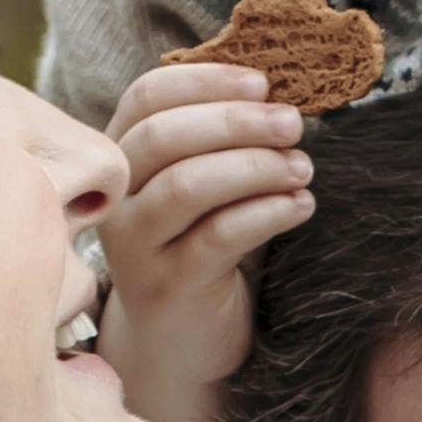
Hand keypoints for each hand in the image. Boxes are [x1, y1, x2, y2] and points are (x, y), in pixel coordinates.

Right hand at [97, 62, 316, 421]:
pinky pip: (219, 238)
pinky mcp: (168, 287)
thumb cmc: (199, 246)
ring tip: (303, 168)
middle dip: (236, 122)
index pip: (147, 97)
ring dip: (256, 167)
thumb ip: (220, 139)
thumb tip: (283, 88)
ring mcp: (136, 246)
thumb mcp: (201, 186)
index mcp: (121, 158)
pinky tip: (299, 207)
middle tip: (294, 124)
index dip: (204, 81)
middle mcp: (118, 199)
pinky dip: (267, 214)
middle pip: (165, 137)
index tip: (262, 82)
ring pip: (188, 186)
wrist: (180, 340)